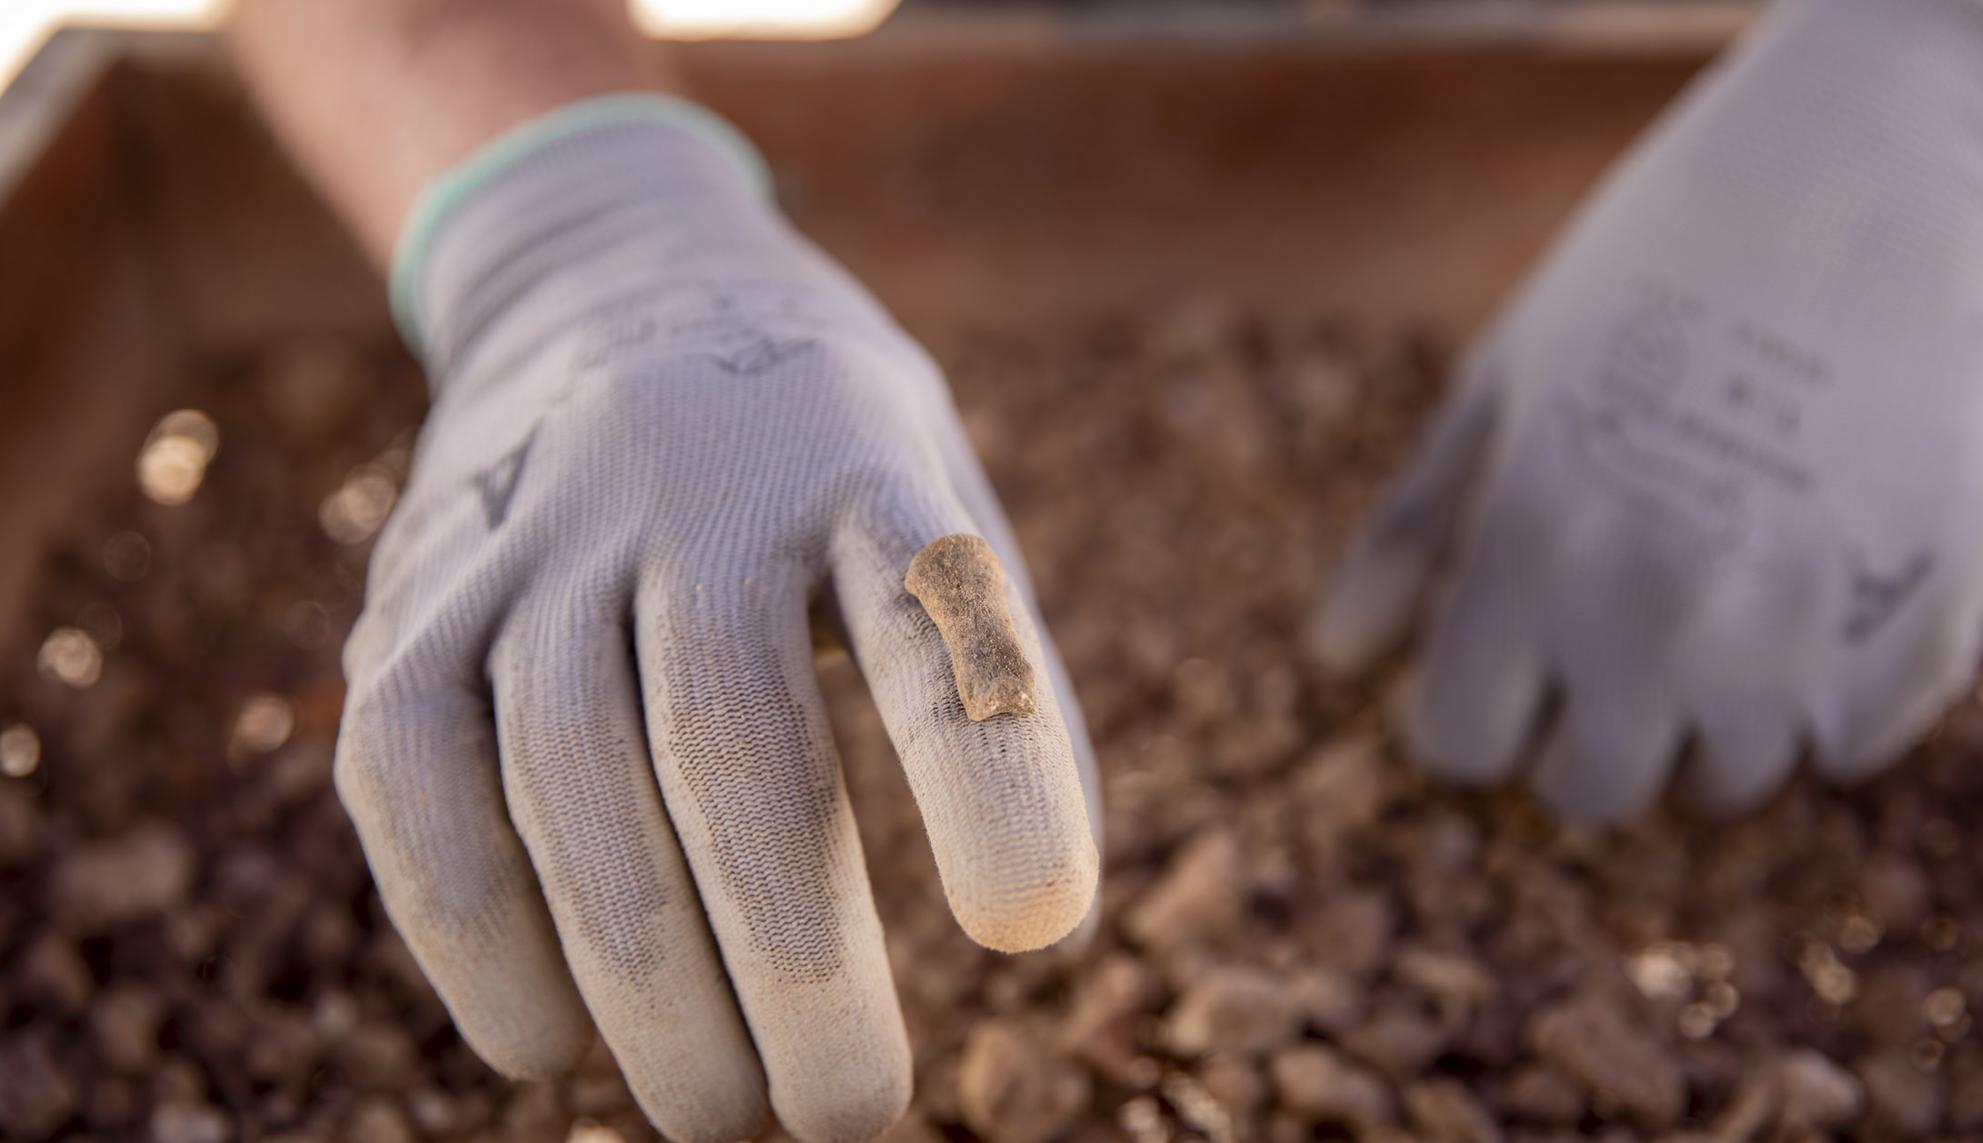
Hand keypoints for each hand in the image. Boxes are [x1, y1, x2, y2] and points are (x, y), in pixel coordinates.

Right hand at [335, 100, 1099, 1142]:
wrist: (618, 282)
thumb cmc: (823, 453)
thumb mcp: (940, 505)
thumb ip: (991, 678)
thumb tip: (1042, 918)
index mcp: (861, 454)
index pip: (933, 609)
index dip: (985, 772)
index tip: (1036, 931)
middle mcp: (692, 475)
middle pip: (732, 737)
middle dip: (791, 962)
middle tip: (846, 1112)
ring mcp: (536, 523)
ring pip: (566, 773)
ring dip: (643, 983)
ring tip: (718, 1112)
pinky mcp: (418, 582)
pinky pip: (409, 764)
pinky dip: (470, 926)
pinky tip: (541, 1042)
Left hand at [1316, 0, 1982, 821]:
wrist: (1876, 173)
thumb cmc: (1655, 273)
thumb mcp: (1499, 386)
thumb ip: (1413, 533)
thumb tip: (1337, 659)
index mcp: (1528, 557)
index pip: (1461, 743)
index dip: (1475, 704)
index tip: (1505, 667)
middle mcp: (1651, 622)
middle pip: (1591, 787)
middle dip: (1587, 726)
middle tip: (1616, 635)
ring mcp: (1794, 638)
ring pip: (1727, 779)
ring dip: (1708, 718)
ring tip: (1723, 596)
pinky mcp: (1916, 634)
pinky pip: (1849, 745)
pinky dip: (1828, 695)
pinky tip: (1820, 585)